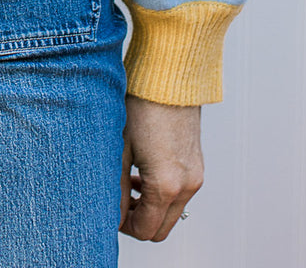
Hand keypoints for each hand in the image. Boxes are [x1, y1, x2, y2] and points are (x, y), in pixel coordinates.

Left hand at [120, 94, 203, 240]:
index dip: (123, 226)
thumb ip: (115, 187)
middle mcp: (187, 186)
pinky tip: (143, 171)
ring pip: (171, 212)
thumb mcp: (120, 148)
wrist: (170, 76)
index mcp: (166, 185)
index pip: (145, 230)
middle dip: (138, 220)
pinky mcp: (197, 164)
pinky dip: (162, 193)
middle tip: (118, 200)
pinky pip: (180, 194)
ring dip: (149, 207)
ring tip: (127, 182)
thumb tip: (109, 214)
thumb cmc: (142, 105)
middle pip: (161, 228)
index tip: (109, 210)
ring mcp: (195, 176)